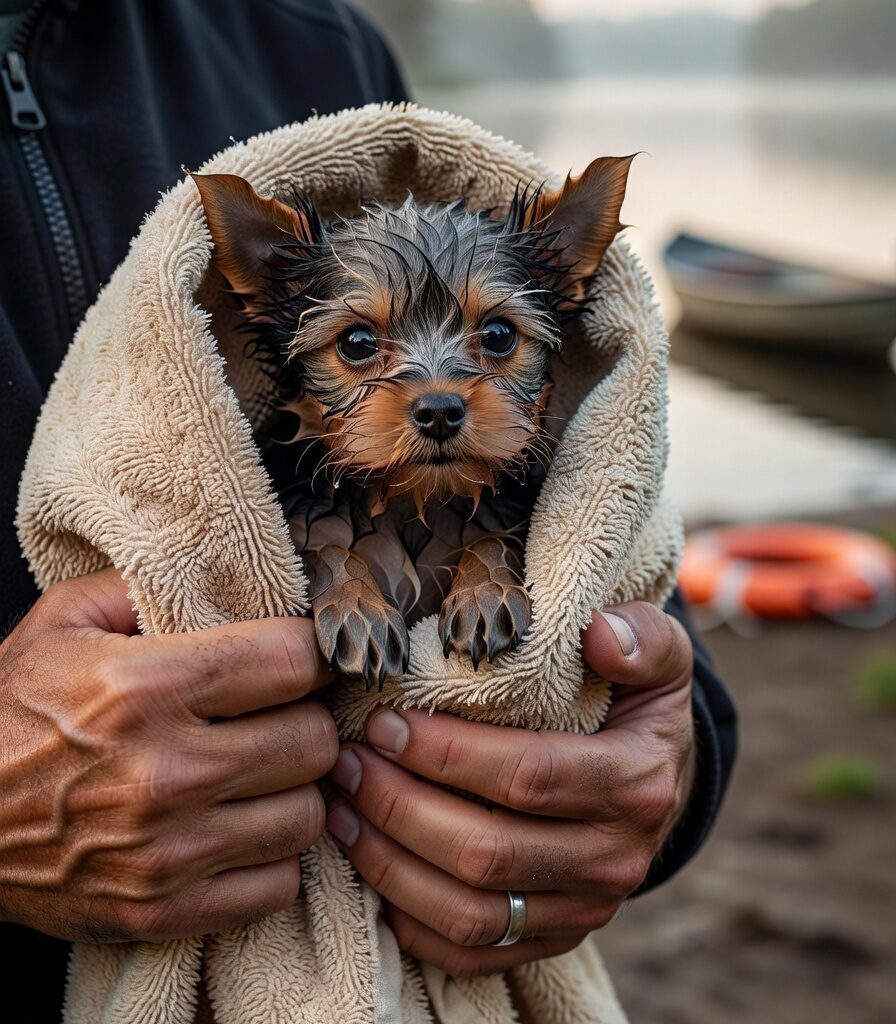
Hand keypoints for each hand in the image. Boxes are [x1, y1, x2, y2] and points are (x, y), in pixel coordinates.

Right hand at [0, 569, 336, 941]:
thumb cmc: (10, 714)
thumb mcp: (62, 622)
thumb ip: (145, 586)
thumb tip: (229, 581)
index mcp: (146, 687)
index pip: (293, 662)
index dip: (314, 654)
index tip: (307, 657)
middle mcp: (165, 771)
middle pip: (315, 741)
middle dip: (307, 720)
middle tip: (283, 715)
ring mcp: (167, 851)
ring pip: (308, 815)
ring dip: (295, 791)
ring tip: (264, 773)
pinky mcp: (163, 911)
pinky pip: (278, 884)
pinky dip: (272, 856)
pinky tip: (242, 828)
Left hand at [326, 601, 693, 977]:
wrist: (659, 775)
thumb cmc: (637, 699)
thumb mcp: (657, 655)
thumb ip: (641, 637)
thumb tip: (600, 636)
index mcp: (638, 785)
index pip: (526, 776)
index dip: (446, 753)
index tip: (384, 723)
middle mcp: (615, 860)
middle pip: (487, 852)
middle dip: (400, 807)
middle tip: (346, 762)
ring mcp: (584, 909)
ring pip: (471, 913)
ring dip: (392, 865)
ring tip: (342, 810)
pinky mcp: (554, 937)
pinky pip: (473, 953)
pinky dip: (411, 921)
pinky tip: (371, 866)